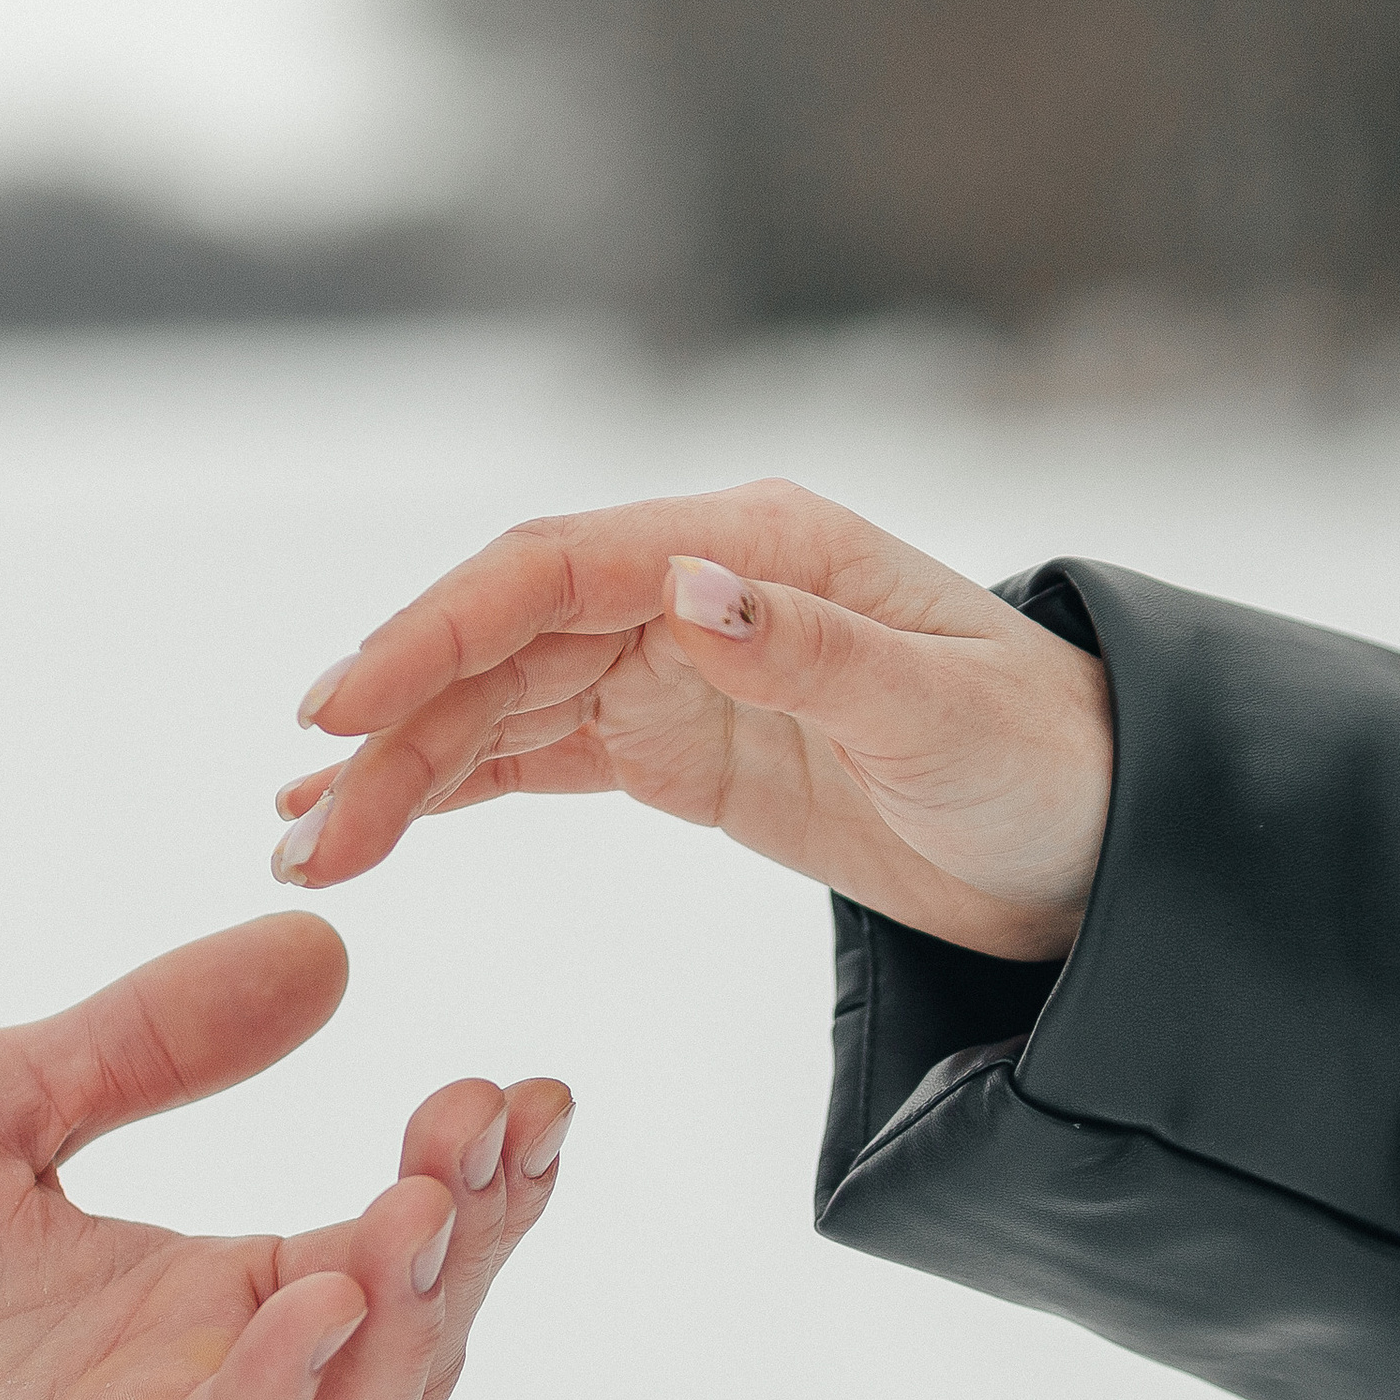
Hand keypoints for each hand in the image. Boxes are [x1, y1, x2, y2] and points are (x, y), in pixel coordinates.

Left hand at [0, 915, 571, 1399]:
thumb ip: (151, 1042)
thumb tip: (326, 949)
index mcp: (189, 1313)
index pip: (379, 1260)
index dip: (468, 1187)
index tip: (522, 1087)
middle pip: (394, 1360)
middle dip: (464, 1249)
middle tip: (487, 1122)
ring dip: (395, 1334)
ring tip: (415, 1203)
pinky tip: (304, 1294)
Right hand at [269, 480, 1111, 961]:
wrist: (1093, 843)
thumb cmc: (1042, 760)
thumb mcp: (938, 712)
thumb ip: (809, 648)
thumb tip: (682, 586)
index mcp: (747, 546)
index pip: (553, 568)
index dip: (436, 630)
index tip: (341, 711)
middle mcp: (690, 588)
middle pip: (501, 643)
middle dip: (392, 730)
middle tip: (305, 834)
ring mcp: (671, 665)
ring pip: (499, 706)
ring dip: (399, 773)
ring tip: (306, 853)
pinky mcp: (670, 742)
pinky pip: (534, 754)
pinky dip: (450, 787)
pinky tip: (374, 825)